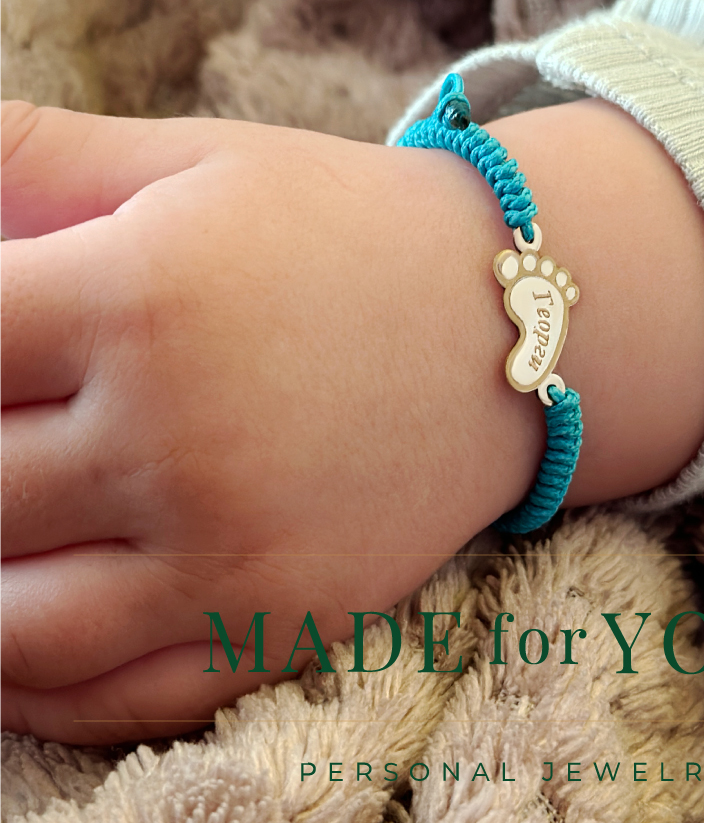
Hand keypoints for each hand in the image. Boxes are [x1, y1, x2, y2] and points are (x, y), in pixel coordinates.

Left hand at [1, 98, 703, 742]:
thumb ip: (37, 153)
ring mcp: (234, 550)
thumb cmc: (349, 231)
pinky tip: (20, 637)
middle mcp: (179, 440)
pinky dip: (37, 689)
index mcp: (141, 300)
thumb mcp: (201, 162)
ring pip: (9, 626)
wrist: (506, 323)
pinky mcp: (287, 619)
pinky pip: (117, 698)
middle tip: (16, 425)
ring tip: (12, 531)